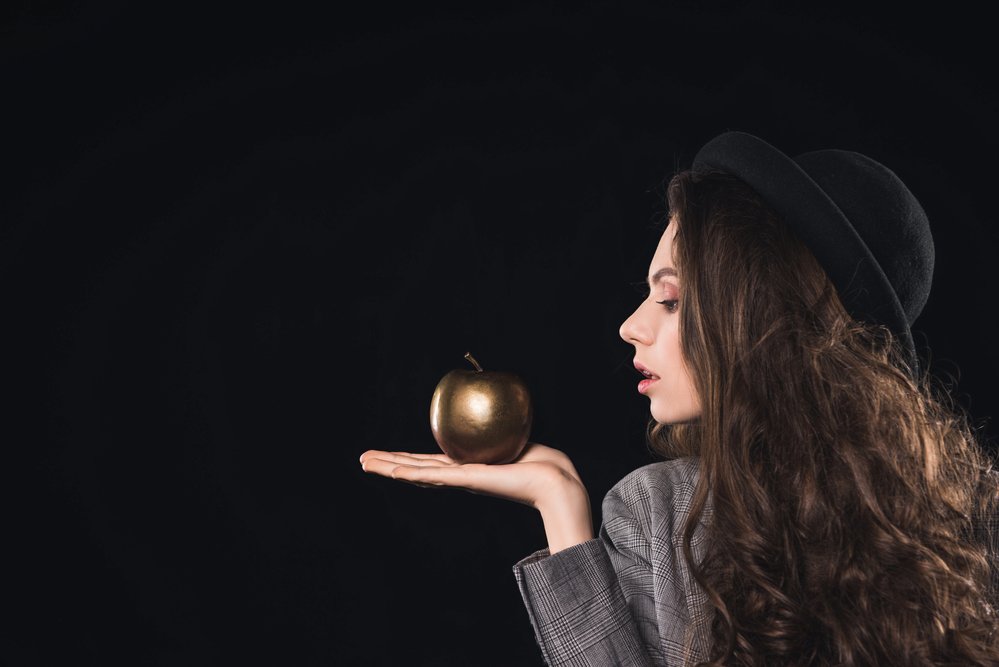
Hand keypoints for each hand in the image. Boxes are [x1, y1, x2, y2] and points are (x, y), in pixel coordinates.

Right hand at [359, 442, 584, 510]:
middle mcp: (458, 476)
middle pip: (414, 468)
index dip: (405, 459)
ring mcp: (460, 479)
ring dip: (389, 467)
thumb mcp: (510, 438)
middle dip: (387, 464)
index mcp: (465, 468)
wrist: (553, 480)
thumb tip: (500, 407)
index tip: (385, 456)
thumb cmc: (538, 461)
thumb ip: (497, 429)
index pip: (428, 462)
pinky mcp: (466, 479)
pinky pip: (433, 474)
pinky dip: (410, 473)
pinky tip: (391, 469)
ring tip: (365, 463)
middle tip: (362, 460)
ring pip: (416, 473)